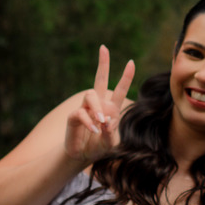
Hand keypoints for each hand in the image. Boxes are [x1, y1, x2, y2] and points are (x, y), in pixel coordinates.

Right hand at [64, 45, 134, 163]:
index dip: (126, 77)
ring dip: (97, 107)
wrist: (82, 156)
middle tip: (104, 48)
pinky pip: (81, 113)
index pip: (119, 89)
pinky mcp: (74, 117)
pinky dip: (89, 122)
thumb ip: (111, 134)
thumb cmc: (99, 147)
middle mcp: (98, 105)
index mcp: (111, 108)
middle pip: (99, 79)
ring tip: (101, 120)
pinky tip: (94, 130)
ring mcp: (85, 109)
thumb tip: (106, 122)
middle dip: (103, 64)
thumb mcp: (110, 144)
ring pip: (90, 95)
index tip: (131, 62)